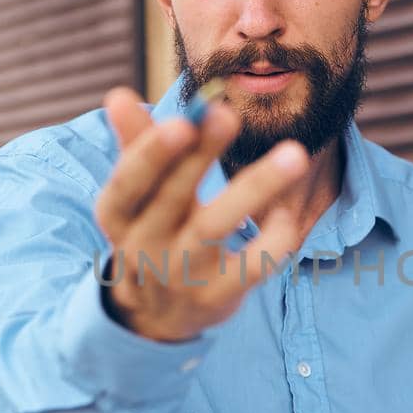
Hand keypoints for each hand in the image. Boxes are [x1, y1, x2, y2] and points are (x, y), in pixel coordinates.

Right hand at [95, 87, 309, 342]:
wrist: (155, 317)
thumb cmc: (151, 232)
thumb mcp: (137, 197)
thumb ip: (136, 146)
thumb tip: (118, 95)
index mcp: (118, 218)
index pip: (127, 185)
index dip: (150, 154)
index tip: (182, 120)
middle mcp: (144, 247)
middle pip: (172, 197)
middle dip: (199, 156)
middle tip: (228, 113)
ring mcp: (181, 275)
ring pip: (216, 227)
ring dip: (255, 188)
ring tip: (294, 153)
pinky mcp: (217, 296)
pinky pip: (252, 265)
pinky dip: (274, 236)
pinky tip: (287, 211)